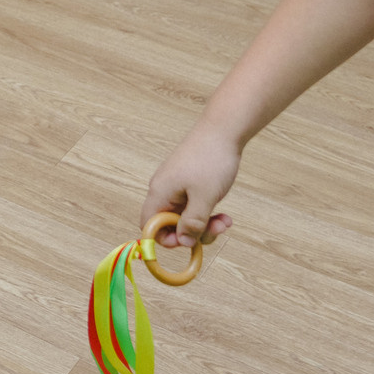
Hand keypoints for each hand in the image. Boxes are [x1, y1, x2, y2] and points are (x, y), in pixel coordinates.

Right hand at [140, 121, 243, 252]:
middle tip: (216, 230)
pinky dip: (208, 213)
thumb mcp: (204, 198)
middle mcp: (164, 190)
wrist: (222, 130)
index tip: (188, 242)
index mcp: (160, 192)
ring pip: (185, 217)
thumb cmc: (210, 161)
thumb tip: (183, 241)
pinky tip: (225, 214)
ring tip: (225, 221)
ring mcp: (177, 186)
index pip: (149, 225)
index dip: (164, 239)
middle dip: (193, 232)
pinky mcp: (189, 183)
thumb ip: (192, 223)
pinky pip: (194, 206)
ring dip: (205, 224)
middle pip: (170, 224)